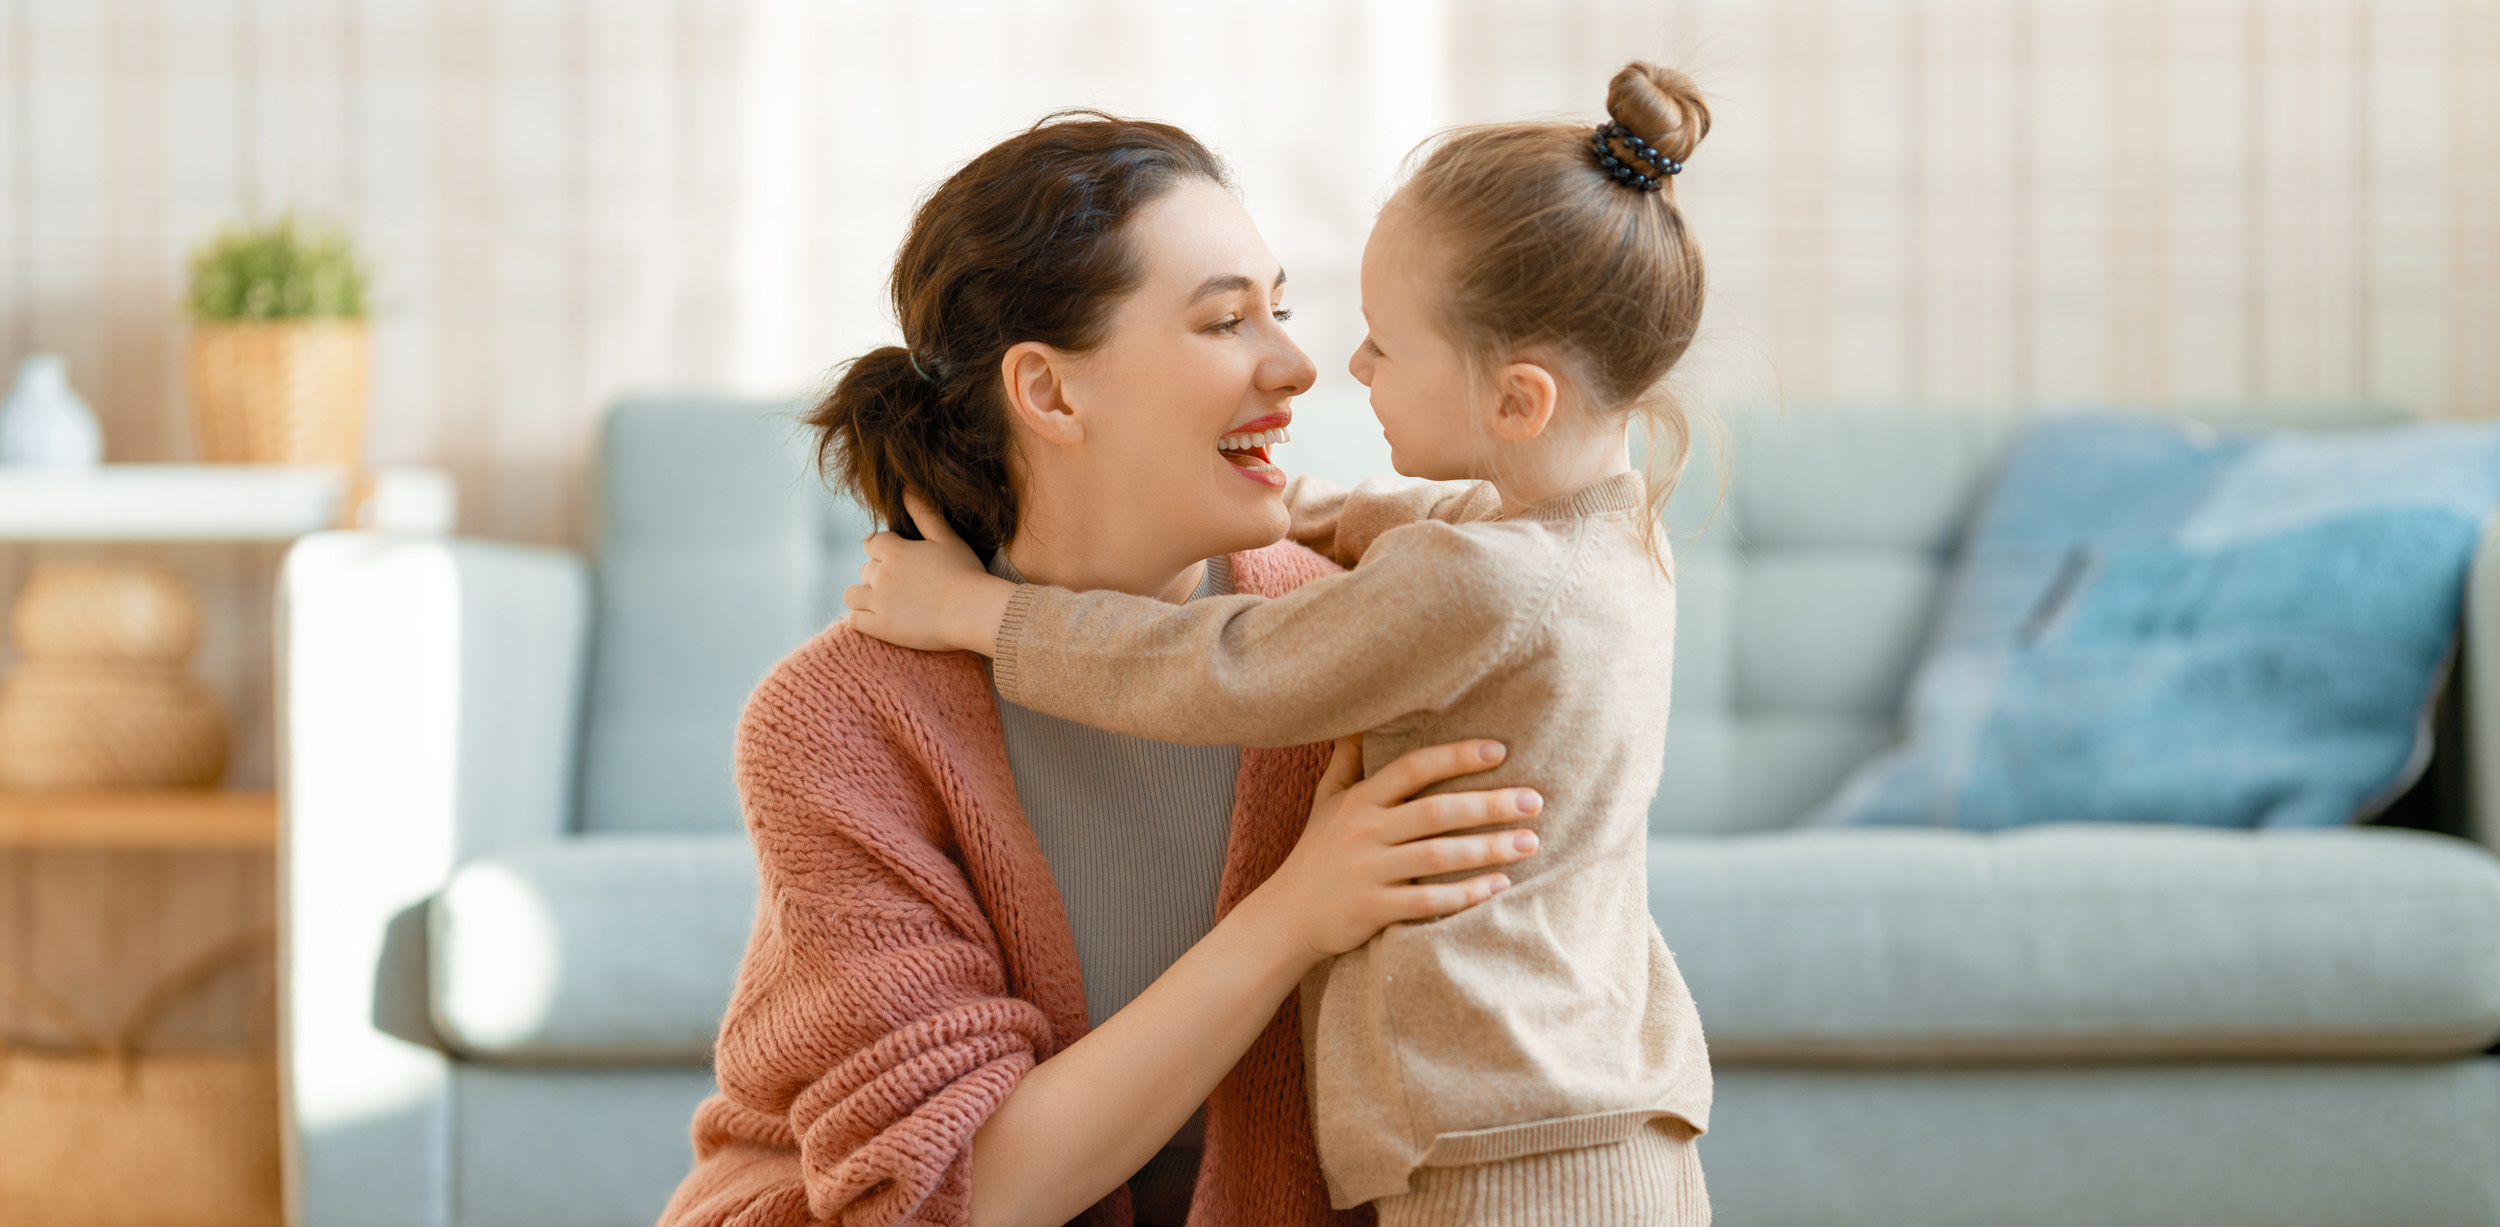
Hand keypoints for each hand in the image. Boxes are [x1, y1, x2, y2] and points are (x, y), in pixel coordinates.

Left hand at [845, 491, 1017, 653]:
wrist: (975, 612)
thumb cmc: (966, 574)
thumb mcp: (947, 539)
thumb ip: (924, 513)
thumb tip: (907, 485)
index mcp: (896, 551)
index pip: (872, 543)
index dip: (883, 551)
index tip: (899, 562)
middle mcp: (882, 574)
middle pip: (865, 570)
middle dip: (879, 576)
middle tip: (904, 587)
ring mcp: (879, 602)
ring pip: (852, 595)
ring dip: (865, 597)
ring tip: (887, 603)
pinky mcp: (881, 627)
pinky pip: (854, 620)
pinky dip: (863, 619)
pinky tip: (881, 620)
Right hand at [1243, 735, 1540, 964]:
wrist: (1287, 916)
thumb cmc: (1317, 852)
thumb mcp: (1327, 800)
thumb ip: (1349, 760)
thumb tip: (1361, 716)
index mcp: (1360, 800)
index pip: (1412, 768)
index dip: (1455, 756)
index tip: (1499, 751)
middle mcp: (1364, 831)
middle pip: (1435, 812)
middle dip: (1489, 805)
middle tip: (1534, 801)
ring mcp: (1368, 871)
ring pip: (1438, 856)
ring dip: (1488, 849)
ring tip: (1530, 842)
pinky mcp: (1373, 909)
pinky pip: (1428, 901)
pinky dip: (1466, 894)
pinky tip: (1499, 886)